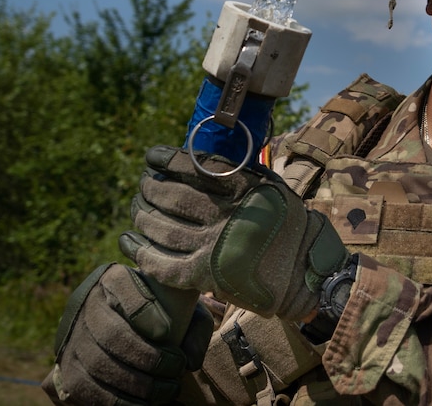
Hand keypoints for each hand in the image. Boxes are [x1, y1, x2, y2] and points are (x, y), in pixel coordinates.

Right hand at [41, 263, 212, 405]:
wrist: (121, 325)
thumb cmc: (161, 313)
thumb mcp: (181, 307)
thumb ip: (194, 326)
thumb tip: (191, 361)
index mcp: (114, 279)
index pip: (123, 287)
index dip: (144, 311)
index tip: (167, 332)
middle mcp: (88, 306)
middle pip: (113, 335)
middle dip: (150, 358)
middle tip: (176, 369)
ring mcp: (74, 339)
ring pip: (101, 366)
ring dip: (140, 385)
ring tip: (168, 389)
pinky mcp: (69, 370)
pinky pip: (89, 391)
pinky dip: (121, 402)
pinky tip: (146, 403)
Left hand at [120, 145, 347, 320]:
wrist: (302, 272)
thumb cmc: (287, 225)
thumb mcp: (272, 188)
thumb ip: (241, 171)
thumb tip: (203, 155)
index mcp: (243, 190)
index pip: (194, 168)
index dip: (167, 160)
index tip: (152, 157)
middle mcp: (225, 216)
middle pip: (172, 197)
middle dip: (150, 187)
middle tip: (144, 184)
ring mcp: (213, 247)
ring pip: (161, 228)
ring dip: (142, 216)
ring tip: (137, 208)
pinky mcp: (204, 275)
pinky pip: (161, 263)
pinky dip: (140, 251)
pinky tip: (128, 240)